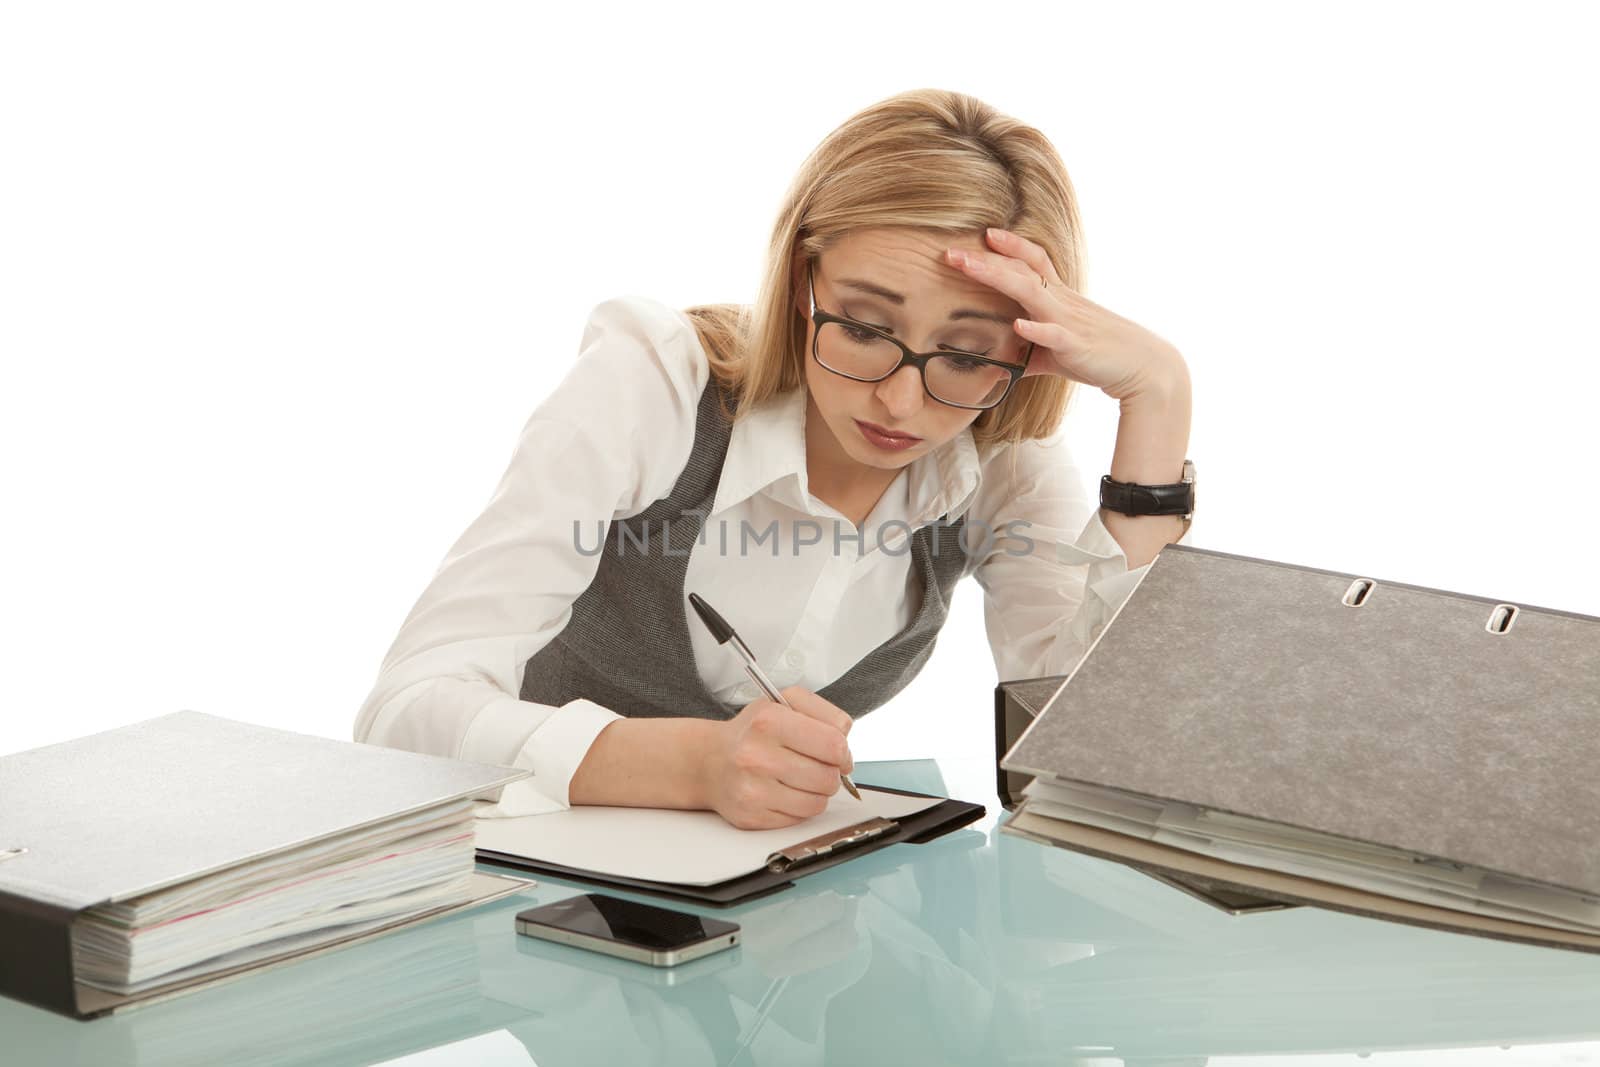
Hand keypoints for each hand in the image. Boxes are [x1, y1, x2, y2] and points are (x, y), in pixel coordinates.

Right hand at [700, 686, 854, 829]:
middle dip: (831, 773)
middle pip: (828, 777)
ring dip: (818, 792)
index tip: (838, 752)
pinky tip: (785, 791)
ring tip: (801, 778)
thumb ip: (825, 714)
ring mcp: (752, 788)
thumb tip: (845, 747)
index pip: (833, 743)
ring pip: (818, 802)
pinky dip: (800, 807)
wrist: (710, 761)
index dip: (843, 751)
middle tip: (817, 765)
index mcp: (769, 720)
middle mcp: (756, 755)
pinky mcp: (751, 815)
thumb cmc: (753, 732)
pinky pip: (799, 818)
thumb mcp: (785, 703)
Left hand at [947, 228, 1183, 402]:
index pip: (1032, 262)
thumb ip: (1027, 356)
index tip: (983, 234)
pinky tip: (1018, 325)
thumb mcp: (1056, 354)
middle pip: (1021, 270)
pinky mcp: (1076, 345)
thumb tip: (999, 369)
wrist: (1143, 368)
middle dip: (986, 259)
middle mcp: (1062, 302)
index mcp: (1058, 298)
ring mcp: (1068, 321)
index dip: (1009, 246)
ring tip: (970, 268)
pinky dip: (1036, 329)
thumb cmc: (1099, 358)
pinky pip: (1055, 334)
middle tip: (951, 252)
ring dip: (999, 278)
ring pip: (1031, 292)